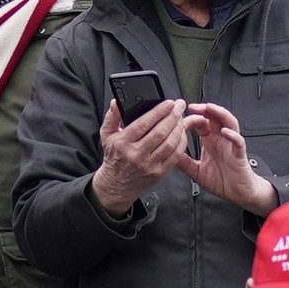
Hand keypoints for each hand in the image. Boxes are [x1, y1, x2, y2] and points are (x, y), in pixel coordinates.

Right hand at [91, 99, 185, 217]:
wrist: (117, 184)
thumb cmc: (114, 157)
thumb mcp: (106, 135)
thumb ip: (112, 117)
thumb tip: (115, 103)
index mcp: (123, 142)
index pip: (143, 124)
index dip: (159, 112)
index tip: (169, 103)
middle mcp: (136, 154)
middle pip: (160, 132)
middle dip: (173, 117)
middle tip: (179, 107)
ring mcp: (148, 165)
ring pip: (169, 144)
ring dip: (178, 129)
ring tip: (181, 118)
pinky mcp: (158, 173)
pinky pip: (175, 156)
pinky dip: (181, 143)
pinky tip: (182, 134)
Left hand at [179, 103, 277, 216]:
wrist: (238, 193)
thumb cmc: (222, 181)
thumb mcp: (196, 171)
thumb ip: (184, 162)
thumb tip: (169, 153)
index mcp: (211, 142)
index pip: (202, 123)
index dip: (192, 118)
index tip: (180, 117)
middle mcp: (221, 140)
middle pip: (215, 117)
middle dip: (204, 109)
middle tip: (192, 106)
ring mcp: (231, 145)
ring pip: (229, 123)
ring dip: (220, 114)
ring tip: (210, 109)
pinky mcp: (239, 154)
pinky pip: (238, 142)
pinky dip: (232, 135)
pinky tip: (225, 132)